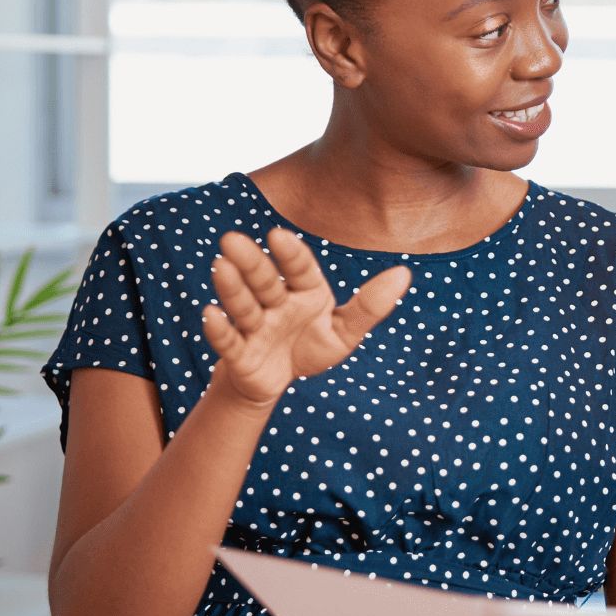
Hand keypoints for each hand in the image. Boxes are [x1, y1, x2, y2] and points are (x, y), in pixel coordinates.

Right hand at [199, 229, 409, 405]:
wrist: (278, 380)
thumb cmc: (311, 347)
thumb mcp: (345, 332)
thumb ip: (371, 306)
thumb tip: (406, 273)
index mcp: (305, 291)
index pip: (299, 268)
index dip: (290, 254)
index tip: (277, 235)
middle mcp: (276, 302)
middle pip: (264, 281)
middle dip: (250, 262)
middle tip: (232, 240)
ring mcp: (254, 326)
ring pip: (243, 305)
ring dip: (232, 288)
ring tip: (220, 266)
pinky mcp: (239, 353)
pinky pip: (228, 341)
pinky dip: (219, 329)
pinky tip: (210, 314)